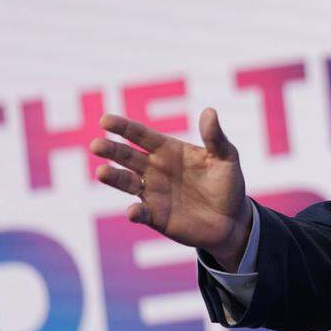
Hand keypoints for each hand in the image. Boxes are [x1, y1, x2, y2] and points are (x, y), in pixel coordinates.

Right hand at [90, 107, 251, 270]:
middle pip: (128, 156)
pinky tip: (134, 211)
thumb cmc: (228, 184)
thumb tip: (210, 111)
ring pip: (127, 182)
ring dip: (114, 178)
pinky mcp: (156, 216)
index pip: (142, 136)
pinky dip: (135, 212)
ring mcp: (153, 193)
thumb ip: (215, 137)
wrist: (233, 219)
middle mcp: (155, 169)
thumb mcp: (227, 158)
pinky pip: (141, 213)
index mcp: (169, 151)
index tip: (106, 120)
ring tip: (102, 173)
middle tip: (97, 144)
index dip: (124, 127)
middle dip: (112, 150)